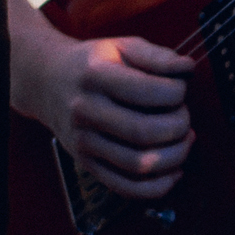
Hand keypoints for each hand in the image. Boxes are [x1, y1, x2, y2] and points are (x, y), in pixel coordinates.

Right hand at [9, 0, 194, 198]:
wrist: (47, 82)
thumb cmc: (92, 64)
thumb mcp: (122, 47)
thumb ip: (157, 56)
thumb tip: (188, 68)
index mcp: (95, 77)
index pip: (148, 92)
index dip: (177, 92)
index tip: (180, 88)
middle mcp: (85, 112)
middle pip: (145, 132)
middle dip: (179, 125)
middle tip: (184, 115)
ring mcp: (84, 143)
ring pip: (140, 165)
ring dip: (176, 156)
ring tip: (183, 139)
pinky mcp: (87, 165)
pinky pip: (128, 188)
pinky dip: (159, 186)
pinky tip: (174, 170)